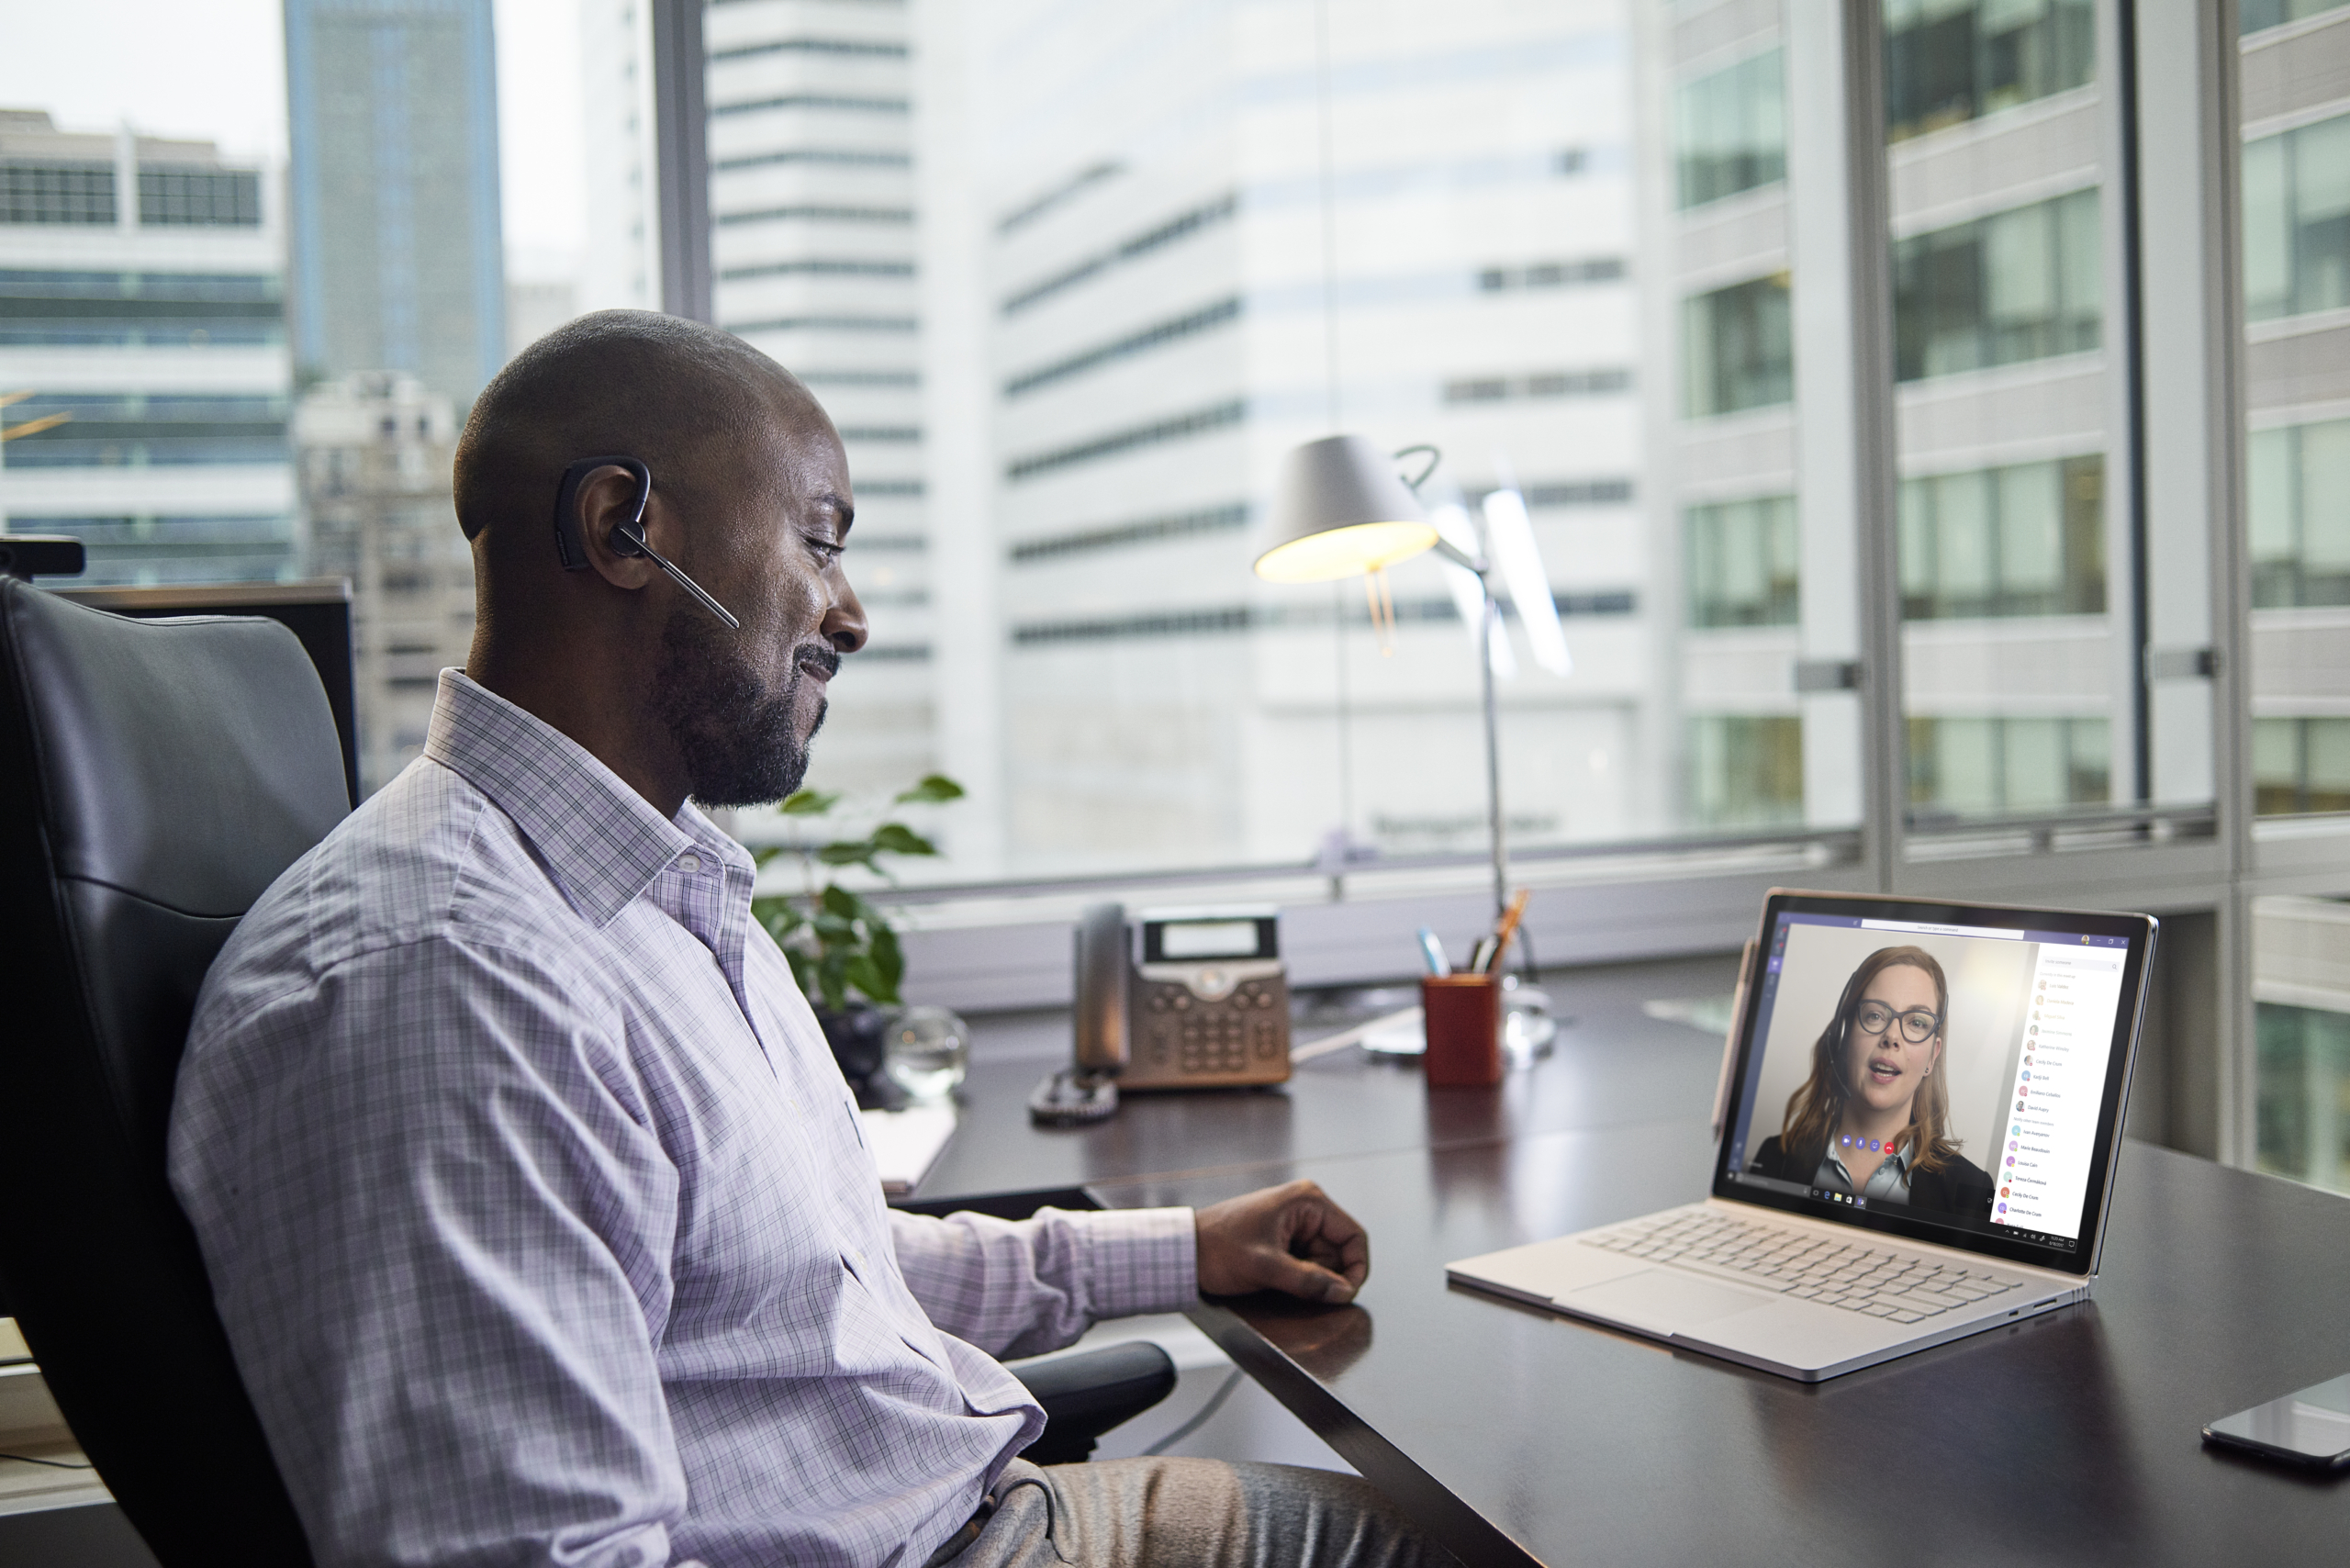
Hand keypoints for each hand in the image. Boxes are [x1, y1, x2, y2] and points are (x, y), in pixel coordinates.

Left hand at [1195, 1179, 1368, 1304]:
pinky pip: (1306, 1261)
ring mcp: (1295, 1222)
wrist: (1185, 1251)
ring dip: (1311, 1279)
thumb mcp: (1266, 1268)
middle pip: (1339, 1251)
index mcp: (1308, 1201)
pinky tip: (1278, 1280)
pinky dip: (1300, 1277)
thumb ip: (1309, 1281)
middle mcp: (1306, 1207)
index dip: (1356, 1268)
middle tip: (1305, 1293)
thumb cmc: (1218, 1249)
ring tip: (1281, 1282)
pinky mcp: (1283, 1237)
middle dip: (1328, 1276)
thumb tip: (1343, 1292)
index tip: (1345, 1295)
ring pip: (1323, 1260)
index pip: (1354, 1236)